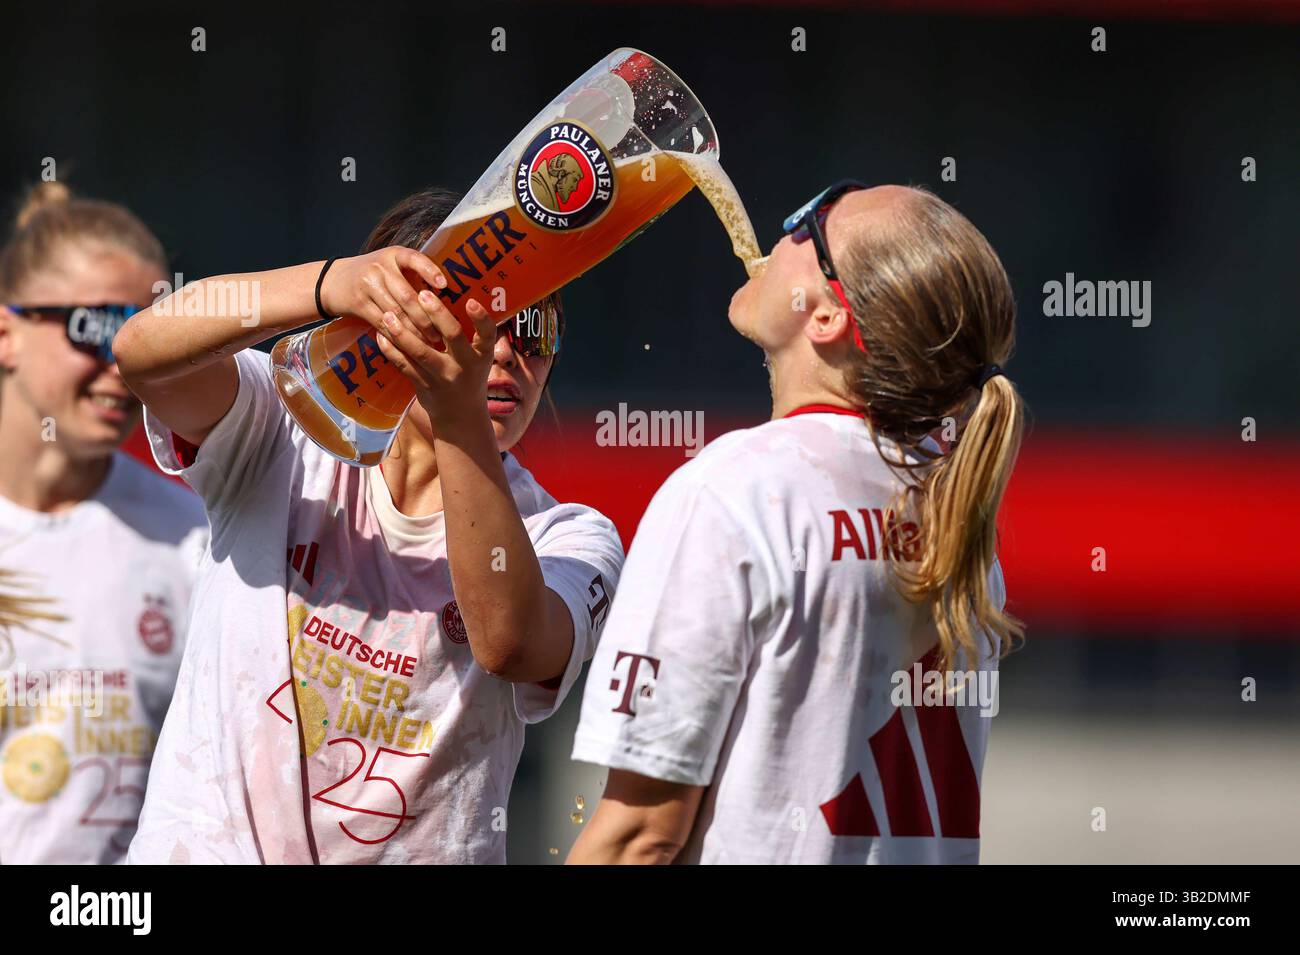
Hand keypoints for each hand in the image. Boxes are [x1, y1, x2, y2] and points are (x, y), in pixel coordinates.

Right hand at [318, 247, 448, 332]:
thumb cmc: (373, 274)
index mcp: (394, 254)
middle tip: (441, 333)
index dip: (430, 271)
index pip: (414, 258)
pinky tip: (409, 345)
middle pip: (408, 296)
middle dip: (426, 318)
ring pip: (397, 313)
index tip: (444, 285)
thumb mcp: (391, 266)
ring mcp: (368, 285)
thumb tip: (442, 301)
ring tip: (430, 342)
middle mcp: (380, 267)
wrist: (333, 281)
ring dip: (415, 331)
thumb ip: (414, 277)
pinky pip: (382, 323)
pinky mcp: (359, 304)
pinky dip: (397, 336)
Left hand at [373, 289, 497, 432]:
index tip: (472, 301)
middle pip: (452, 336)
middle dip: (437, 314)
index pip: (487, 334)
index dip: (481, 318)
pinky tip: (381, 335)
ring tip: (389, 314)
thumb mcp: (478, 359)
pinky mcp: (424, 386)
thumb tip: (455, 297)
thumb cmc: (469, 378)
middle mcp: (465, 366)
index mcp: (481, 356)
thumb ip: (471, 336)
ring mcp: (443, 377)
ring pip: (421, 351)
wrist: (461, 416)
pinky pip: (405, 366)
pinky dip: (391, 350)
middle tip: (422, 294)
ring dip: (403, 331)